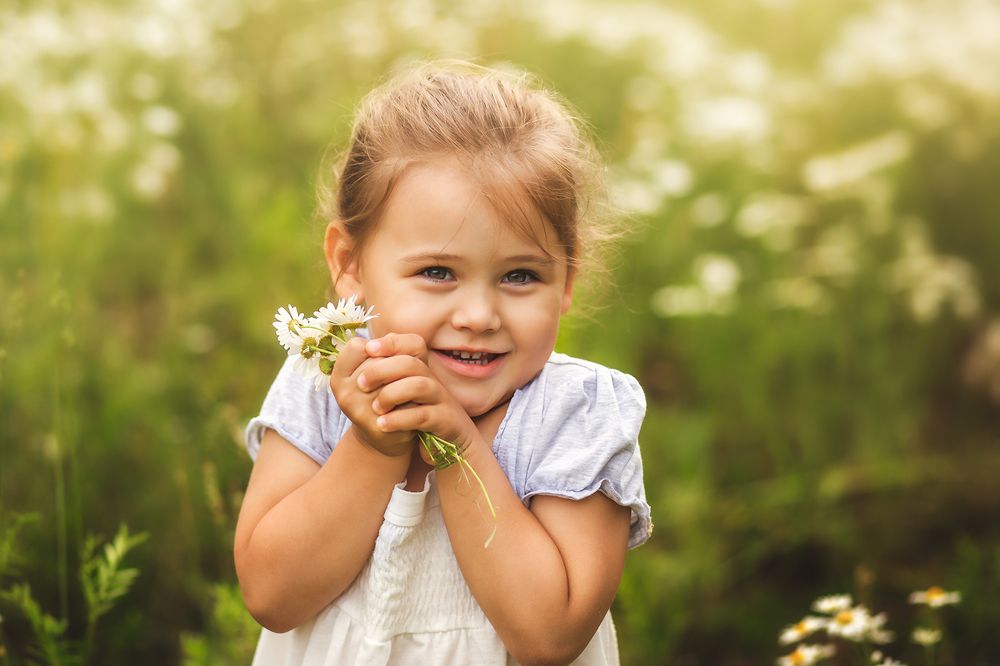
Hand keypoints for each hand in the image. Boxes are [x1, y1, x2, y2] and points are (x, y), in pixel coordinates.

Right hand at [328, 336, 414, 457]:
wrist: (390, 434)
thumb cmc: (388, 391)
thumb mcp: (384, 365)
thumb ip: (390, 345)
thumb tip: (389, 341)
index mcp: (338, 376)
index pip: (358, 346)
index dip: (378, 348)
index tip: (386, 361)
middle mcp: (343, 392)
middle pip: (377, 360)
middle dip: (396, 364)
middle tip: (403, 376)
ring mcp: (358, 410)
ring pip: (391, 377)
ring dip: (407, 379)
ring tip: (409, 388)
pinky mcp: (376, 424)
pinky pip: (402, 398)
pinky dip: (413, 397)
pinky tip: (412, 404)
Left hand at [357, 333, 478, 461]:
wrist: (449, 444)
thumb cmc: (418, 415)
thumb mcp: (404, 393)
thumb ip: (387, 374)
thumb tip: (362, 350)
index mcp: (422, 369)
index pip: (414, 344)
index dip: (391, 343)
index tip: (369, 349)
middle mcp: (433, 380)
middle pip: (410, 363)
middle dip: (381, 370)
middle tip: (361, 384)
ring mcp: (441, 399)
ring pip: (419, 386)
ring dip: (391, 394)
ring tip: (375, 408)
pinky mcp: (444, 421)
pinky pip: (422, 415)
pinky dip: (399, 419)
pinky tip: (382, 424)